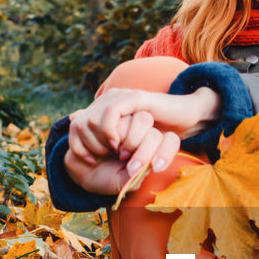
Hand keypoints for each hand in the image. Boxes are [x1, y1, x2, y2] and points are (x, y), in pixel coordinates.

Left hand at [68, 85, 220, 167]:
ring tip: (115, 154)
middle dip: (90, 147)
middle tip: (106, 158)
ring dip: (101, 143)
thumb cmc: (158, 129)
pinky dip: (109, 131)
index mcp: (104, 108)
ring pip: (92, 122)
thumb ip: (104, 133)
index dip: (77, 145)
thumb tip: (75, 118)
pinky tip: (118, 144)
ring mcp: (120, 97)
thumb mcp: (127, 139)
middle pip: (80, 125)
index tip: (90, 161)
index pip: (75, 126)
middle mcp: (109, 100)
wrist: (183, 115)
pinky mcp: (134, 98)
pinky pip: (111, 113)